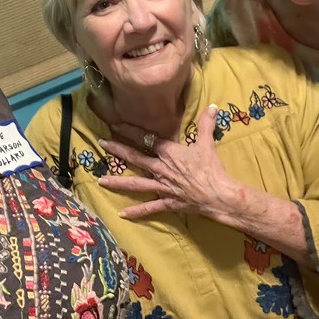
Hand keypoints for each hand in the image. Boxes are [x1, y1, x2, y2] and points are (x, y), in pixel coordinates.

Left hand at [98, 104, 246, 221]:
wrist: (217, 195)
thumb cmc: (211, 169)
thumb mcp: (207, 143)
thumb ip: (206, 124)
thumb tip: (212, 105)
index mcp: (169, 153)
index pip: (147, 139)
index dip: (131, 131)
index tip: (116, 125)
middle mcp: (161, 169)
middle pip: (136, 158)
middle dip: (118, 150)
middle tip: (102, 143)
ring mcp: (162, 186)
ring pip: (136, 184)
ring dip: (118, 182)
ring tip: (100, 181)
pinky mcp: (167, 202)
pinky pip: (149, 207)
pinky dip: (136, 211)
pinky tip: (122, 213)